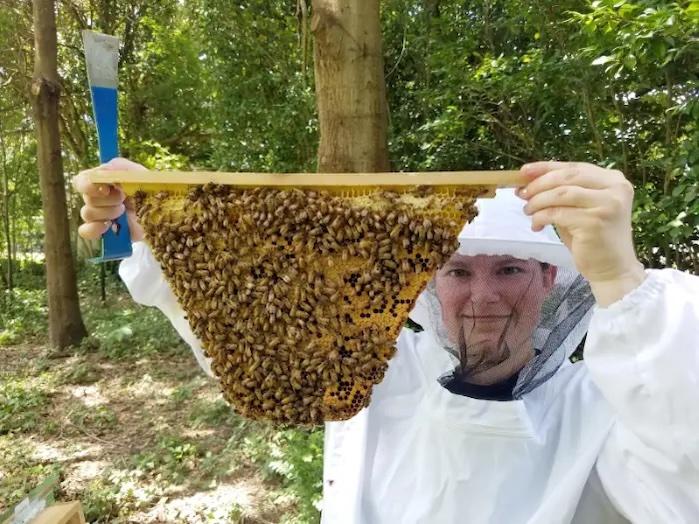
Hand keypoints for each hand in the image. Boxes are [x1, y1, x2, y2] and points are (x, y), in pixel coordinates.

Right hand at [72, 157, 144, 241]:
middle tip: (124, 199)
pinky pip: (85, 231)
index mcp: (104, 181)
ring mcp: (100, 215)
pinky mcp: (104, 231)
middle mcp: (99, 197)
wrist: (163, 217)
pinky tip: (108, 227)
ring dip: (106, 213)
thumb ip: (122, 167)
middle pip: (86, 198)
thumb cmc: (151, 192)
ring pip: (87, 213)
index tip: (105, 189)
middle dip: (107, 200)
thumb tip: (104, 169)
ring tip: (123, 212)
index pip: (82, 180)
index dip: (88, 185)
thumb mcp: (140, 175)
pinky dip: (94, 229)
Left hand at [518, 161, 645, 305]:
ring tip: (528, 211)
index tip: (524, 171)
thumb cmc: (593, 239)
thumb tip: (528, 182)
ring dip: (538, 201)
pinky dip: (541, 216)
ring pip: (560, 193)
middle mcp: (615, 188)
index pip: (574, 167)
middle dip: (539, 184)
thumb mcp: (579, 209)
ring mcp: (607, 204)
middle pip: (567, 177)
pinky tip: (536, 224)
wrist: (613, 269)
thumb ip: (562, 193)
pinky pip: (557, 213)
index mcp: (613, 180)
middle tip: (522, 193)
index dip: (546, 167)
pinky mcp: (595, 221)